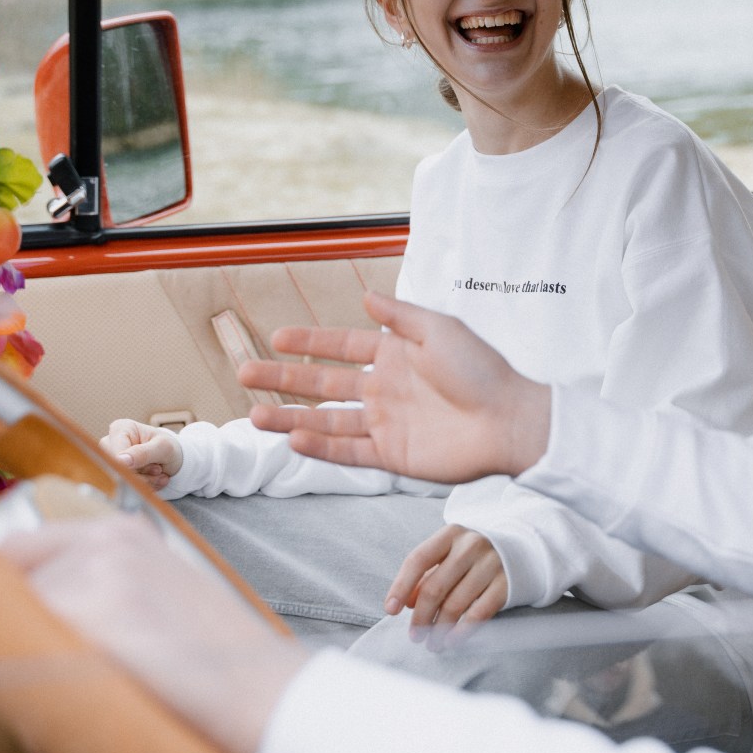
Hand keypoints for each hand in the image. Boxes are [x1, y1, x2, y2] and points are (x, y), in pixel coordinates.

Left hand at [0, 514, 304, 752]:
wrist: (258, 687)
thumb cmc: (213, 654)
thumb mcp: (159, 590)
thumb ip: (100, 584)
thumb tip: (35, 609)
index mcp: (119, 532)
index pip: (19, 548)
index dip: (11, 589)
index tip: (12, 617)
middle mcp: (101, 542)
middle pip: (10, 584)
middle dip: (21, 623)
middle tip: (58, 661)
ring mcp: (94, 577)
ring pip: (19, 621)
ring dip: (32, 657)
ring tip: (84, 685)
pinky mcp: (90, 618)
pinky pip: (30, 651)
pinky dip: (41, 683)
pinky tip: (86, 696)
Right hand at [100, 417, 181, 489]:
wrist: (172, 458)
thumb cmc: (166, 447)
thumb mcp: (163, 448)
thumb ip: (143, 453)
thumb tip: (120, 460)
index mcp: (120, 428)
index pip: (116, 455)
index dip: (133, 467)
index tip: (156, 469)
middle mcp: (110, 442)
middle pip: (116, 469)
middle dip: (141, 475)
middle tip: (159, 469)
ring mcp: (110, 459)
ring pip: (120, 480)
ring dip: (144, 482)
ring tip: (158, 473)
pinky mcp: (114, 472)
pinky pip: (123, 486)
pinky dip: (142, 487)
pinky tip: (153, 479)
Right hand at [238, 293, 551, 485]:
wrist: (508, 418)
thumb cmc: (482, 370)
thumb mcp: (439, 329)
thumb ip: (400, 317)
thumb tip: (367, 297)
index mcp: (394, 354)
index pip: (340, 346)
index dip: (309, 342)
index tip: (275, 337)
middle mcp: (383, 388)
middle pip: (322, 384)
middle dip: (283, 379)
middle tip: (244, 374)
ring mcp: (385, 422)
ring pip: (326, 421)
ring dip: (290, 418)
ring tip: (254, 415)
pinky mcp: (392, 455)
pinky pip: (348, 451)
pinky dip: (320, 447)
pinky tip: (293, 439)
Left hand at [386, 524, 508, 640]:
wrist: (523, 549)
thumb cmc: (475, 555)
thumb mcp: (450, 555)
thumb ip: (427, 575)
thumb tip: (408, 602)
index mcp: (450, 535)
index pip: (418, 559)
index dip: (401, 586)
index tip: (390, 610)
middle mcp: (470, 546)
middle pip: (435, 587)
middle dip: (420, 618)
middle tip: (414, 636)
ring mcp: (490, 564)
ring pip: (455, 604)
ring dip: (439, 630)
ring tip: (432, 643)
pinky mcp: (506, 584)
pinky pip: (479, 613)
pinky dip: (462, 631)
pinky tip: (452, 640)